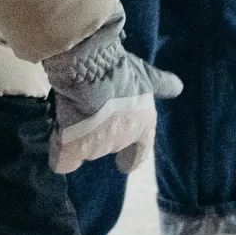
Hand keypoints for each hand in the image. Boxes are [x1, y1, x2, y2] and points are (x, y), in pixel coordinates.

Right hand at [45, 19, 181, 174]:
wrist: (92, 72)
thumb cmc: (120, 69)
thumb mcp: (146, 75)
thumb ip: (161, 85)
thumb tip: (178, 87)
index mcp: (144, 125)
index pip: (141, 151)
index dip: (132, 156)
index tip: (124, 165)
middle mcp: (122, 141)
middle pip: (107, 144)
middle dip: (99, 131)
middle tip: (91, 109)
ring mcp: (97, 147)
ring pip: (85, 149)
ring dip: (79, 133)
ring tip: (73, 108)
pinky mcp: (72, 149)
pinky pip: (64, 162)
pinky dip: (60, 155)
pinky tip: (57, 141)